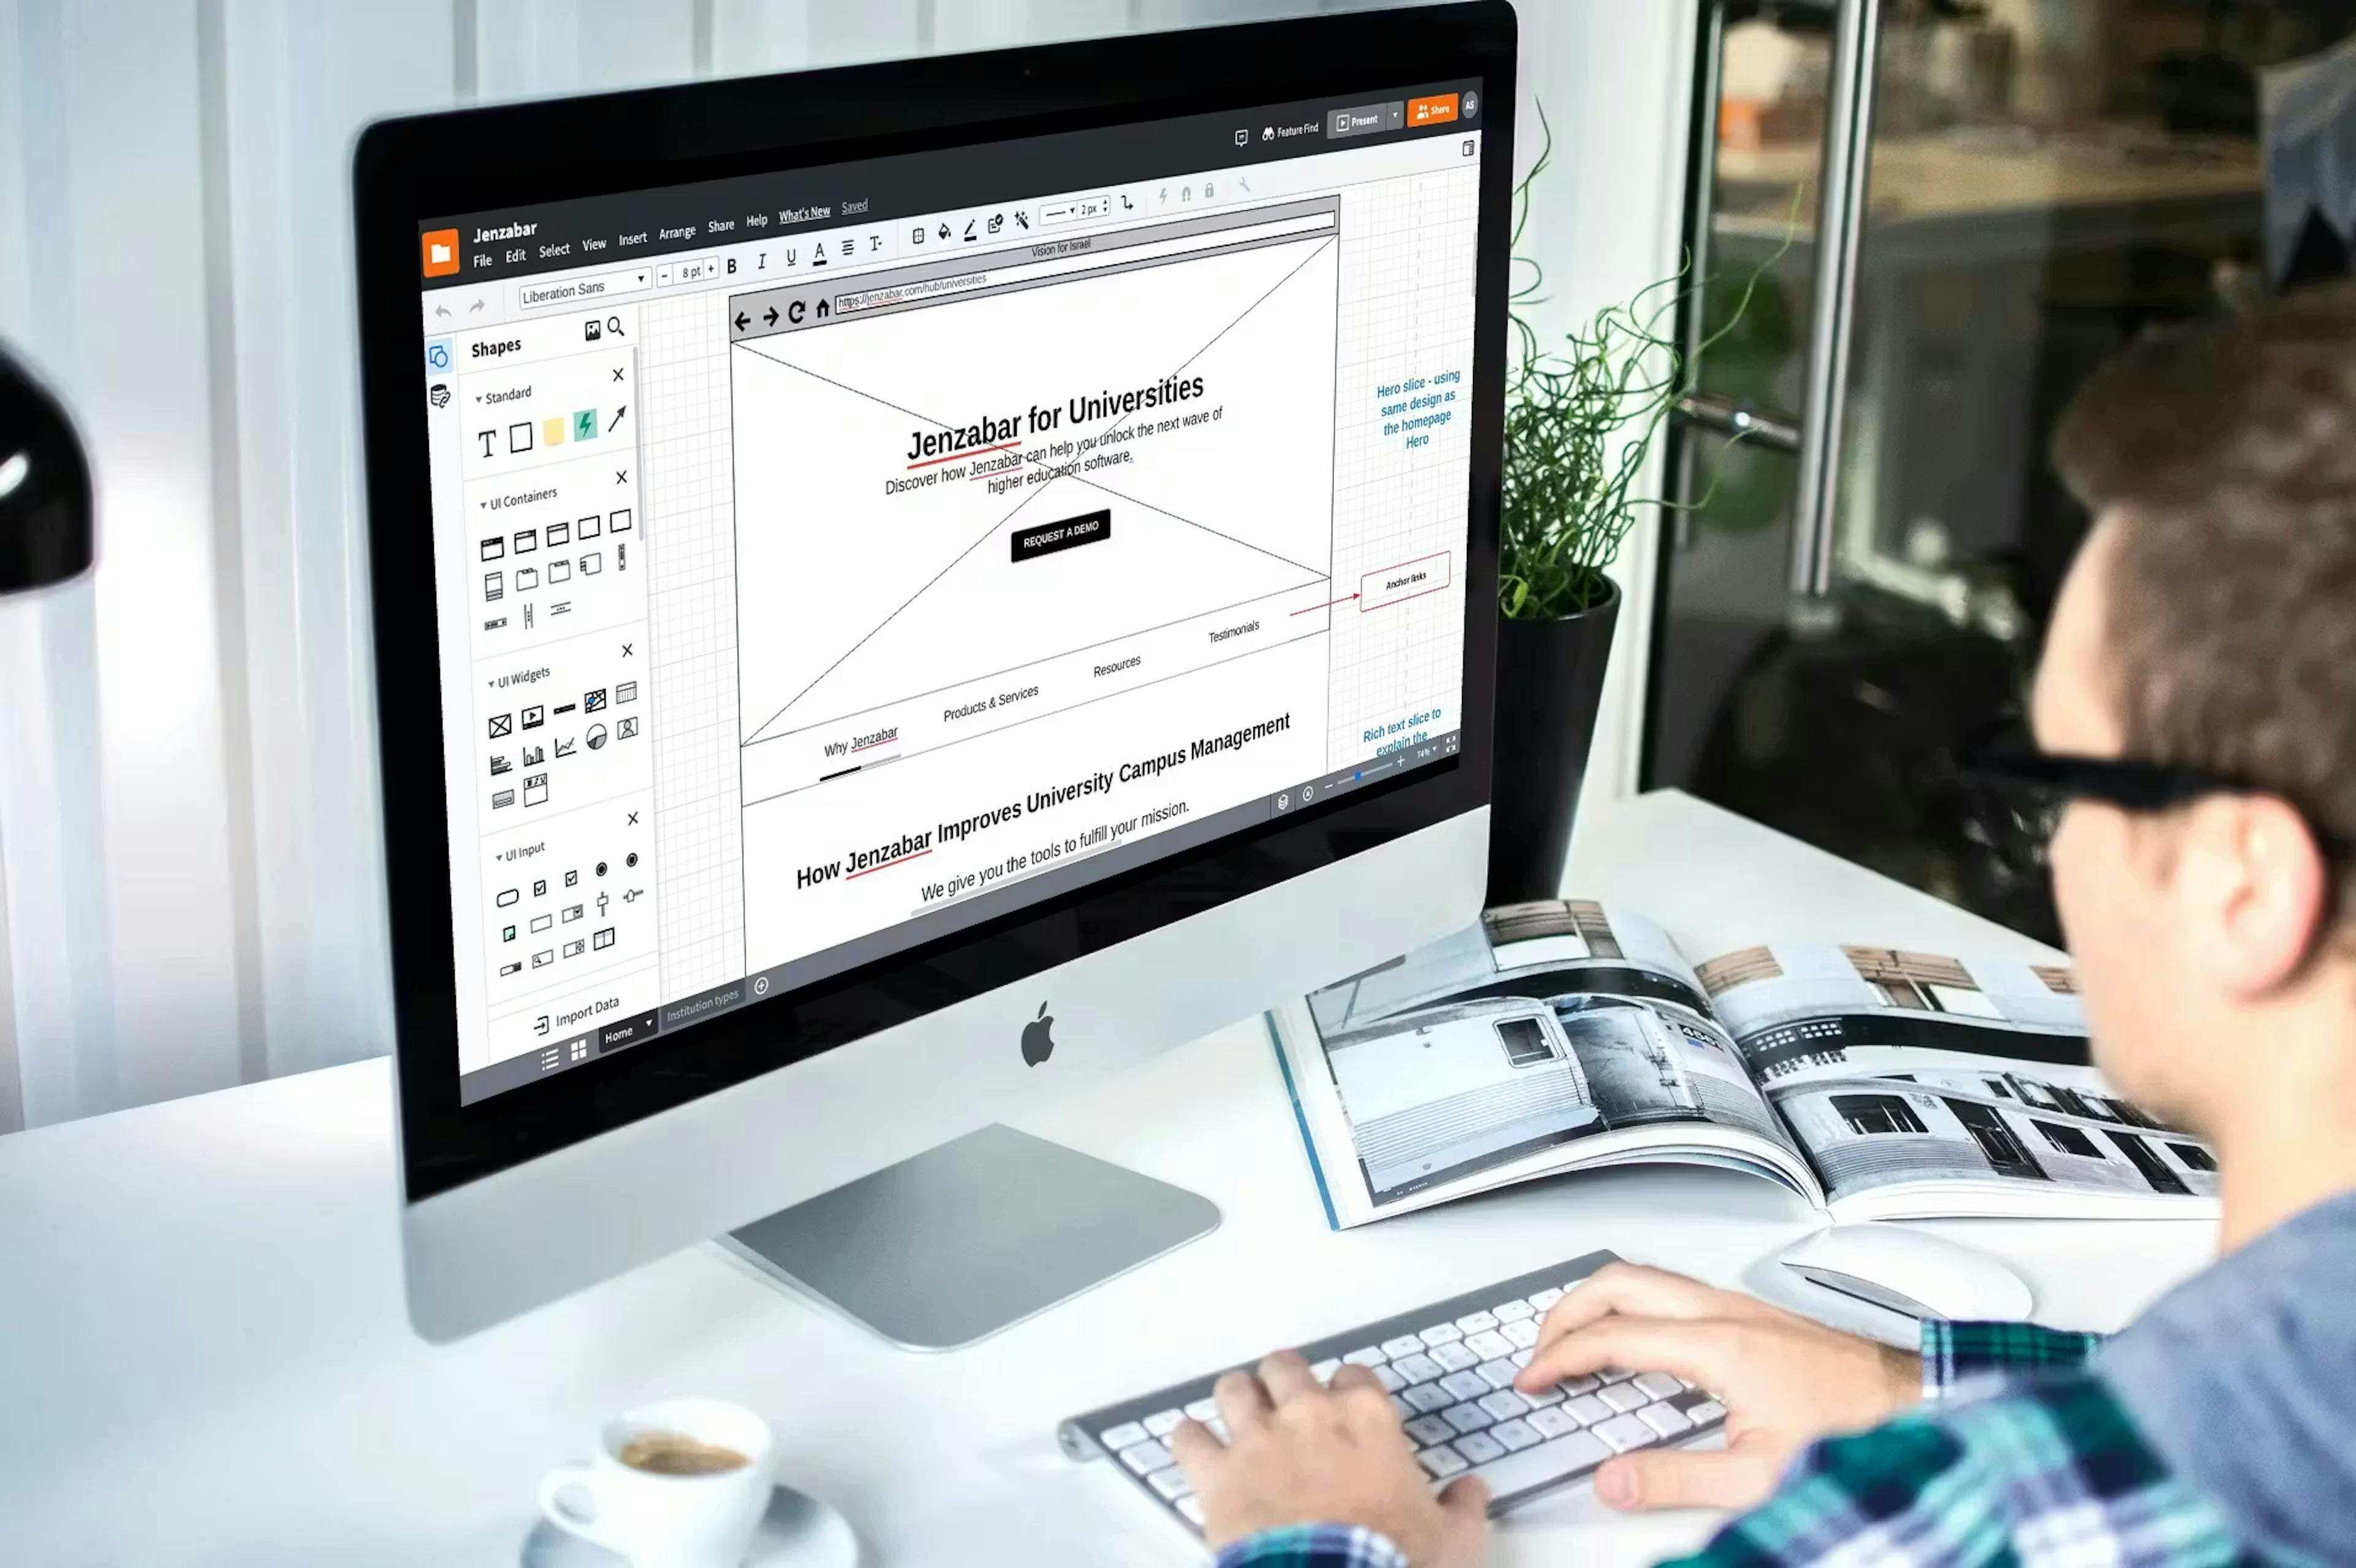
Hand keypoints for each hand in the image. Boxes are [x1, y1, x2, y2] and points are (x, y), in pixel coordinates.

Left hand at [1170, 1350, 1488, 1565]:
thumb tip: (1474, 1492)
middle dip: (1283, 1383)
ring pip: (1233, 1389)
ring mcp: (1258, 1439)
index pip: (1354, 1376)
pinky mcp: (1218, 1473)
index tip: (1345, 1409)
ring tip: (1239, 1418)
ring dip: (1236, 1400)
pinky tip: (1194, 1446)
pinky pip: (1188, 1439)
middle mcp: (1309, 1414)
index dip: (1347, 1392)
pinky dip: (1189, 1440)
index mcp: (1367, 1419)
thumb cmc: (1397, 1561)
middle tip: (1285, 1405)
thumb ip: (1463, 1508)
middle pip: (1285, 1368)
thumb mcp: (1452, 1541)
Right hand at [1513, 1262, 1920, 1512]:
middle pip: (1619, 1281)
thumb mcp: (1759, 1474)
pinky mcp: (1753, 1312)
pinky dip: (1632, 1305)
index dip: (1561, 1357)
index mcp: (1719, 1344)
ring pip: (1646, 1277)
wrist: (1916, 1405)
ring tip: (1573, 1339)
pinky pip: (1671, 1289)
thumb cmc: (1854, 1430)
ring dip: (1598, 1302)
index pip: (1614, 1336)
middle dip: (1566, 1311)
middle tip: (1539, 1349)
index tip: (1534, 1380)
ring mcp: (1740, 1304)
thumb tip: (1615, 1480)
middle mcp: (1726, 1310)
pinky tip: (1635, 1338)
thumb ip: (1678, 1478)